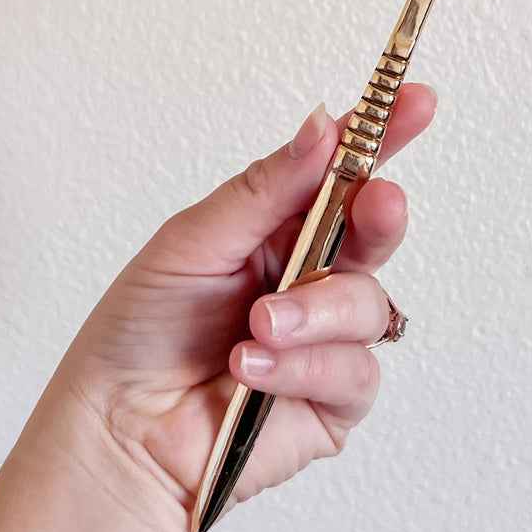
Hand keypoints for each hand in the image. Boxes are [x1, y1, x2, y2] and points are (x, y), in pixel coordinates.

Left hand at [56, 84, 435, 531]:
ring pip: (370, 304)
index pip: (341, 173)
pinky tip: (253, 369)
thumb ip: (266, 189)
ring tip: (257, 326)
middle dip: (380, 214)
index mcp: (276, 229)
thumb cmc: (138, 335)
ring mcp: (326, 340)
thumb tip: (323, 126)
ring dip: (316, 312)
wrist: (117, 431)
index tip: (415, 100)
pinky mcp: (332, 401)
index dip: (383, 134)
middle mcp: (310, 279)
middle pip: (375, 231)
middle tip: (374, 204)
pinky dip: (305, 367)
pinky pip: (356, 370)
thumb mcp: (192, 242)